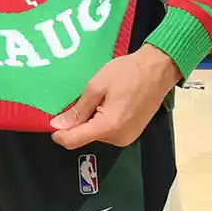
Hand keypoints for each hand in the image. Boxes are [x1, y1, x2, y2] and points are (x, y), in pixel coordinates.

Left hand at [51, 45, 181, 150]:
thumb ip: (78, 110)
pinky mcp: (132, 134)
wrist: (159, 69)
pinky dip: (102, 121)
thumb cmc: (127, 73)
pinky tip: (107, 104)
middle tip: (82, 99)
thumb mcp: (96, 86)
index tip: (52, 121)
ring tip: (98, 99)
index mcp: (108, 127)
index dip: (59, 134)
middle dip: (77, 123)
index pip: (74, 141)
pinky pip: (108, 132)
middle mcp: (118, 138)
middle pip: (85, 137)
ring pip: (96, 135)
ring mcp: (127, 138)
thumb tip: (58, 125)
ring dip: (90, 121)